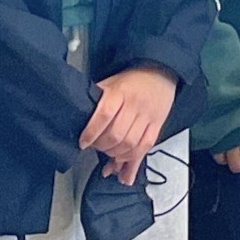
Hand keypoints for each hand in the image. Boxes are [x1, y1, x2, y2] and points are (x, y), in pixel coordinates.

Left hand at [81, 65, 177, 183]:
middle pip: (117, 134)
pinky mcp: (158, 125)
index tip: (83, 144)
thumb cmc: (131, 80)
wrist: (160, 72)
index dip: (92, 132)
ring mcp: (148, 116)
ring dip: (117, 156)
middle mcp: (135, 105)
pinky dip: (133, 161)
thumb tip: (80, 121)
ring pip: (131, 144)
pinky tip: (123, 166)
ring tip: (109, 158)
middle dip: (103, 147)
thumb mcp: (110, 83)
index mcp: (119, 92)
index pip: (104, 115)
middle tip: (96, 149)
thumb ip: (97, 100)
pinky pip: (145, 147)